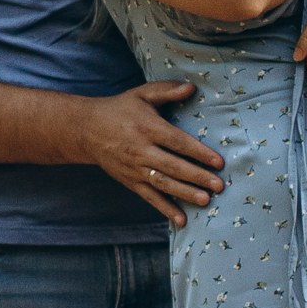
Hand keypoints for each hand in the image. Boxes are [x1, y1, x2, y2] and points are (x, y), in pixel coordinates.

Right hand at [74, 80, 223, 226]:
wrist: (87, 130)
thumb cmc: (120, 109)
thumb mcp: (141, 94)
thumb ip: (166, 91)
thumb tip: (192, 87)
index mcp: (147, 127)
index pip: (177, 142)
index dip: (198, 152)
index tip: (218, 162)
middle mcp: (141, 150)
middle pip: (173, 166)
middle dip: (197, 177)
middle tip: (219, 186)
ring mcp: (134, 169)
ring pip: (163, 184)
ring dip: (185, 194)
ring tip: (206, 200)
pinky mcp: (130, 181)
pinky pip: (149, 198)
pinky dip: (165, 209)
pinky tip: (182, 220)